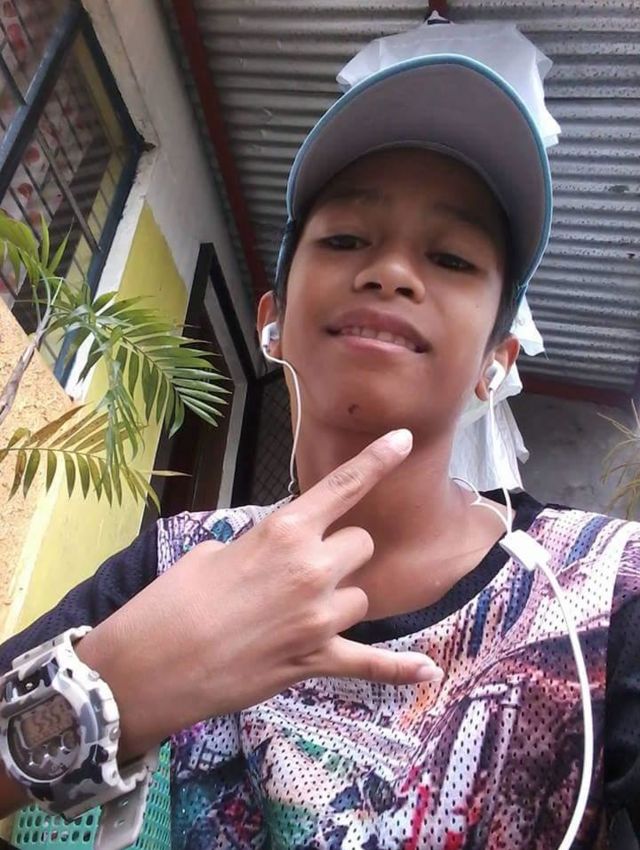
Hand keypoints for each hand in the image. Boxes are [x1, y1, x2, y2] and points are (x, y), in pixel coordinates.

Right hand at [77, 429, 442, 759]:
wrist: (150, 665)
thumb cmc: (171, 601)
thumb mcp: (212, 552)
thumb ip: (258, 546)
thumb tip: (275, 556)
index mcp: (284, 531)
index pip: (343, 487)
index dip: (377, 459)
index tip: (403, 438)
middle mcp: (311, 569)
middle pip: (362, 546)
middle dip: (341, 554)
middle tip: (306, 570)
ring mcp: (318, 617)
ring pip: (362, 598)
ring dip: (339, 600)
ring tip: (299, 614)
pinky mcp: (315, 661)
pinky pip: (371, 663)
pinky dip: (398, 668)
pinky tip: (426, 670)